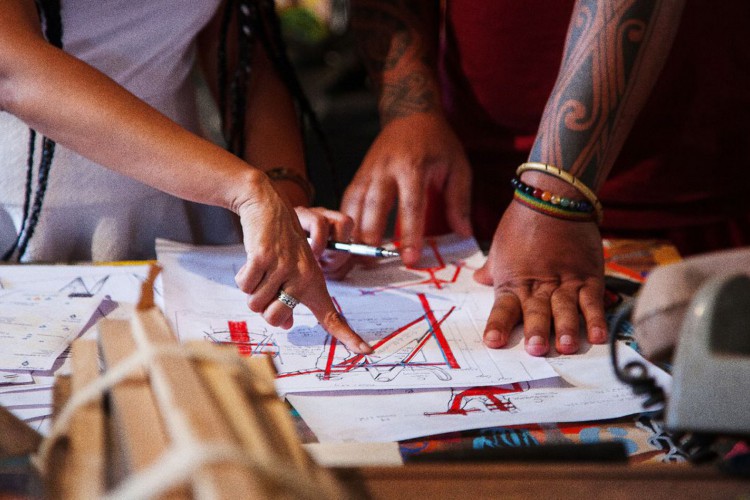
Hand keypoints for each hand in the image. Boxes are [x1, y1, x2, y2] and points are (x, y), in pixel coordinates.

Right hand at [233, 177, 371, 353]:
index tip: (366, 350)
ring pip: (256, 303)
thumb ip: (289, 298)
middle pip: (275, 317)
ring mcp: (284, 267)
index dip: (348, 336)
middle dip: (263, 308)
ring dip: (252, 289)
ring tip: (261, 268)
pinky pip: (245, 285)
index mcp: (314, 282)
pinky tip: (252, 259)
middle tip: (266, 285)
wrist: (267, 206)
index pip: (332, 316)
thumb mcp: (291, 269)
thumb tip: (284, 324)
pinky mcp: (264, 258)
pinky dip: (244, 276)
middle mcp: (303, 276)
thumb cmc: (280, 242)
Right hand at [341, 113, 472, 265]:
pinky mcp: (359, 174)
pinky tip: (348, 238)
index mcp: (413, 167)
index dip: (409, 235)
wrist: (410, 113)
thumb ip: (459, 201)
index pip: (411, 207)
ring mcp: (369, 171)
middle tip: (372, 263)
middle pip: (374, 207)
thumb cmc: (437, 143)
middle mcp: (386, 169)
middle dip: (371, 237)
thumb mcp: (457, 167)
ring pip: (354, 204)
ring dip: (353, 232)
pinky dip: (345, 220)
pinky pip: (348, 199)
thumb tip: (463, 233)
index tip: (409, 259)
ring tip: (356, 257)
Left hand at [473, 201, 607, 355]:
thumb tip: (479, 280)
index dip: (498, 325)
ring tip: (567, 346)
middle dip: (536, 331)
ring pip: (565, 308)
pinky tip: (597, 336)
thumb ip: (493, 269)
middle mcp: (538, 284)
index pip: (503, 307)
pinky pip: (593, 300)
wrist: (553, 196)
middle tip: (537, 349)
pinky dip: (596, 318)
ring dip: (566, 327)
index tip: (493, 342)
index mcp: (513, 281)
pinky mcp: (588, 275)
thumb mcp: (500, 246)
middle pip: (536, 311)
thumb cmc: (522, 221)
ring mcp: (565, 280)